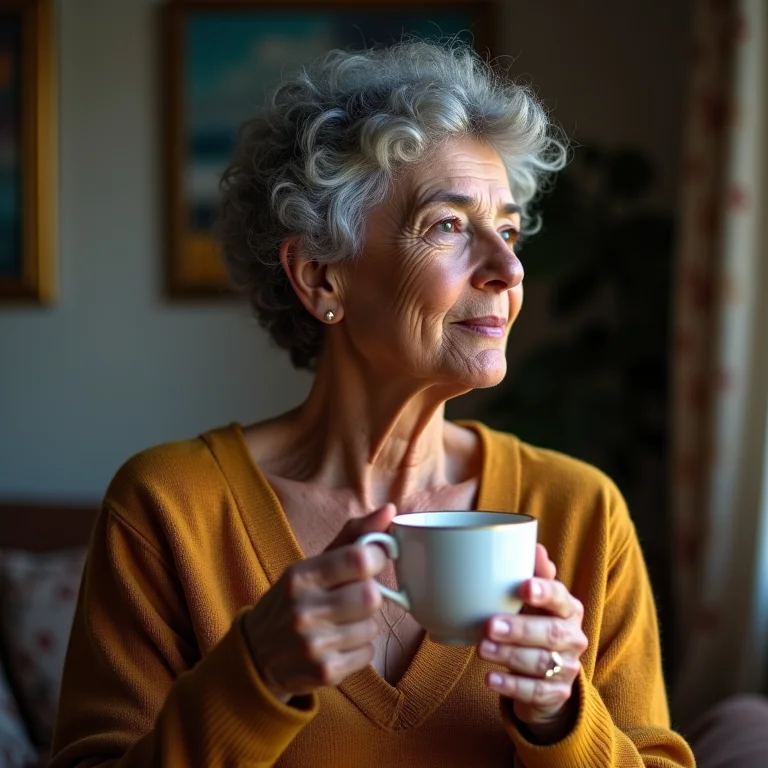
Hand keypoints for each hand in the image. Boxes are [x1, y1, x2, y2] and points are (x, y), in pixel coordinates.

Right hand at [242, 504, 395, 701]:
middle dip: (369, 596)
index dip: (376, 558)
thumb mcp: (313, 564)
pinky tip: (337, 645)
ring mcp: (313, 644)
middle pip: (371, 596)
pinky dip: (359, 649)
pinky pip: (368, 653)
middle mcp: (303, 609)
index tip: (372, 562)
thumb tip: (390, 510)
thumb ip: (354, 535)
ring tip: (340, 624)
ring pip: (373, 627)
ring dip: (364, 624)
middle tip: (352, 598)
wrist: (257, 655)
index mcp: (301, 575)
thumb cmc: (295, 599)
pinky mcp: (324, 673)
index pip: (359, 558)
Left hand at [477, 544, 587, 741]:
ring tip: (482, 649)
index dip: (544, 592)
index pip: (560, 598)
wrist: (546, 674)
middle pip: (551, 633)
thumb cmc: (535, 622)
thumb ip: (534, 573)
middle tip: (490, 625)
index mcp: (568, 608)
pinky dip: (511, 686)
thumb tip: (534, 545)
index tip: (523, 587)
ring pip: (541, 663)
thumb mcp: (534, 599)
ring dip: (509, 656)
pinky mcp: (556, 694)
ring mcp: (567, 668)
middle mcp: (573, 637)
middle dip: (520, 629)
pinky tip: (489, 679)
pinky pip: (535, 692)